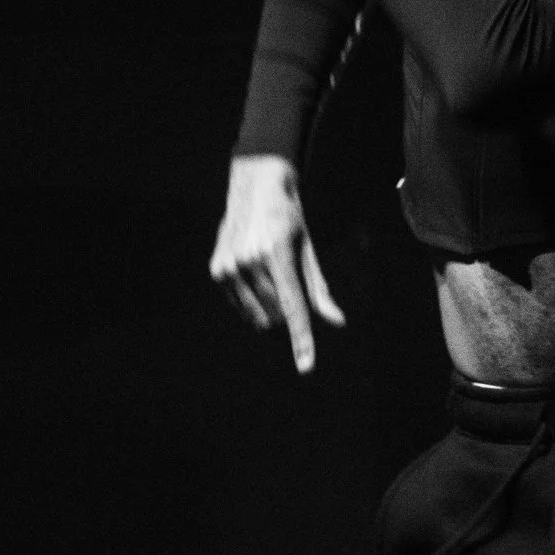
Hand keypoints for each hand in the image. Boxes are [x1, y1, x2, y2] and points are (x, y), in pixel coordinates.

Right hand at [209, 154, 345, 373]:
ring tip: (273, 276)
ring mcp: (229, 266)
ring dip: (271, 310)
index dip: (301, 341)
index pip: (293, 308)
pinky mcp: (217, 270)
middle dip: (288, 315)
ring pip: (257, 316)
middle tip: (290, 285)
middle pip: (276, 316)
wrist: (254, 186)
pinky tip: (256, 275)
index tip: (306, 368)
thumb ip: (319, 289)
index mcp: (277, 254)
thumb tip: (337, 322)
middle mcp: (249, 261)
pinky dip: (254, 302)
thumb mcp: (308, 249)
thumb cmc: (289, 218)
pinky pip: (241, 307)